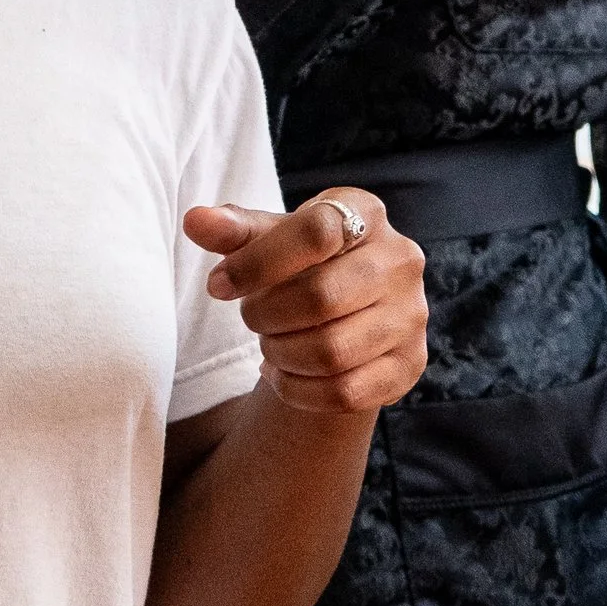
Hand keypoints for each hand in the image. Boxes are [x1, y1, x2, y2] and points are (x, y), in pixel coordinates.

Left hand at [185, 191, 428, 418]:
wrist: (347, 313)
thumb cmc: (300, 265)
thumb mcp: (268, 241)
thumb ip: (233, 230)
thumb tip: (196, 221)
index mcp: (365, 213)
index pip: (315, 232)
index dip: (257, 262)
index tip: (219, 284)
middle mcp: (401, 260)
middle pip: (321, 297)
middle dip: (266, 315)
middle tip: (250, 318)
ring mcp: (411, 316)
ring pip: (332, 352)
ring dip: (282, 353)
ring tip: (270, 344)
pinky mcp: (409, 365)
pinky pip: (345, 392)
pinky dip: (299, 390)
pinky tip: (284, 373)